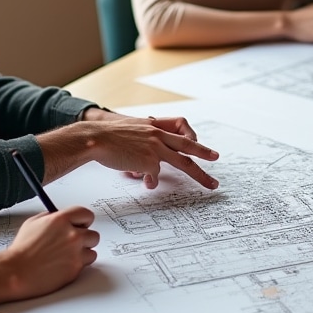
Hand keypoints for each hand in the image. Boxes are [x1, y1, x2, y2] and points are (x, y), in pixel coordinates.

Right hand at [0, 207, 98, 309]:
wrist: (15, 272)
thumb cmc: (21, 250)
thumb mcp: (33, 223)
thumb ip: (52, 217)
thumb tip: (62, 216)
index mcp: (62, 220)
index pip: (86, 214)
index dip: (83, 220)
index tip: (81, 224)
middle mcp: (72, 235)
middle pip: (93, 234)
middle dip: (84, 238)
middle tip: (72, 243)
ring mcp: (75, 253)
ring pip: (92, 250)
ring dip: (83, 252)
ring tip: (66, 256)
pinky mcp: (76, 268)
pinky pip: (86, 264)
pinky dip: (78, 265)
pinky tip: (64, 264)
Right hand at [89, 114, 218, 189]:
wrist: (96, 138)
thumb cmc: (109, 137)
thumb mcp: (131, 131)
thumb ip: (145, 144)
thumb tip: (151, 167)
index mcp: (154, 127)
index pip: (180, 131)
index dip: (192, 139)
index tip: (201, 145)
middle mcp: (158, 136)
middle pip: (188, 147)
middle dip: (205, 154)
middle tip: (216, 158)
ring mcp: (155, 148)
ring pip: (183, 163)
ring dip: (199, 175)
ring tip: (210, 185)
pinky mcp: (149, 161)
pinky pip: (155, 176)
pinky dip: (150, 181)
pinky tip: (142, 181)